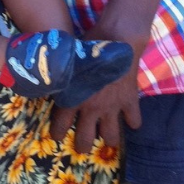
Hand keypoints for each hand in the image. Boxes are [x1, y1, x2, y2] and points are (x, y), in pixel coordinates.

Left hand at [50, 25, 144, 151]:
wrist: (117, 37)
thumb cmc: (88, 43)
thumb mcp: (69, 59)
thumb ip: (62, 73)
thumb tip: (49, 74)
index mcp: (73, 97)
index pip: (61, 124)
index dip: (57, 133)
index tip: (57, 137)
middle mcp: (91, 107)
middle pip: (85, 139)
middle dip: (82, 146)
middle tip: (81, 146)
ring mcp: (112, 107)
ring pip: (111, 136)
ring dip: (108, 137)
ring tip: (106, 137)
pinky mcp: (129, 101)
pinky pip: (134, 121)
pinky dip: (133, 121)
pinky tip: (129, 119)